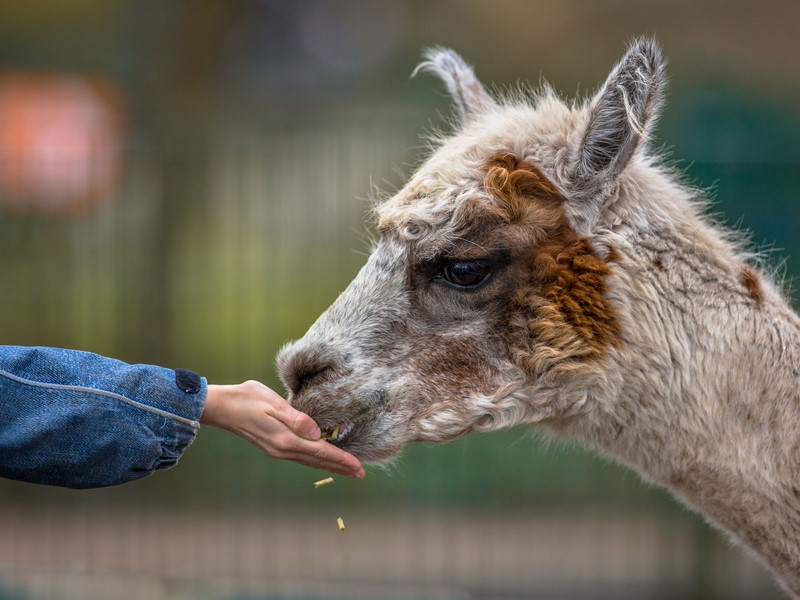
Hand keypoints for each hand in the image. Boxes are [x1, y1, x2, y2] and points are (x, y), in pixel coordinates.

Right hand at [200, 380, 364, 478]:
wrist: (222, 407)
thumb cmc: (248, 399)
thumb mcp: (273, 404)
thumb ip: (296, 419)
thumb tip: (317, 433)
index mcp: (286, 439)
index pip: (321, 452)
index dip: (341, 459)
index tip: (358, 466)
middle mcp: (283, 449)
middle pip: (318, 461)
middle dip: (341, 467)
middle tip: (361, 474)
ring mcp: (278, 450)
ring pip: (310, 461)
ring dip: (330, 465)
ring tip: (347, 469)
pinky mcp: (274, 447)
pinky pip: (302, 457)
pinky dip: (317, 460)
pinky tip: (322, 459)